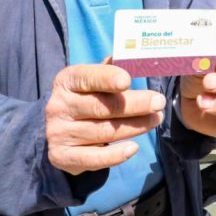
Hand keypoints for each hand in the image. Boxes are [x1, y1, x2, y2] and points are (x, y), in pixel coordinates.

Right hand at [44, 63, 164, 174]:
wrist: (57, 130)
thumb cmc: (84, 99)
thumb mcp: (90, 81)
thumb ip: (108, 71)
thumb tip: (130, 57)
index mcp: (66, 81)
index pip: (87, 78)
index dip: (107, 78)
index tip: (127, 80)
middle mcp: (59, 106)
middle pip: (101, 107)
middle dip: (135, 104)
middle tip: (159, 102)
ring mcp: (59, 133)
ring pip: (104, 131)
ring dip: (135, 127)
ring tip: (156, 119)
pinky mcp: (62, 156)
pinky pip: (94, 158)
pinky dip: (115, 155)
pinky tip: (134, 148)